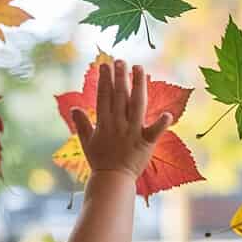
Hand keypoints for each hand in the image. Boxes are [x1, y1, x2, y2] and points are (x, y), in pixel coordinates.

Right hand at [71, 60, 170, 180]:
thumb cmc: (100, 161)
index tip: (105, 65)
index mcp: (104, 123)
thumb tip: (74, 109)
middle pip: (119, 96)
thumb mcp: (87, 142)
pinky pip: (155, 132)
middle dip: (120, 77)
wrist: (112, 180)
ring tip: (139, 69)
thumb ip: (82, 125)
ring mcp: (133, 133)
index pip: (104, 97)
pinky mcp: (146, 143)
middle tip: (121, 61)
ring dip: (138, 86)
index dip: (104, 80)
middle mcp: (119, 125)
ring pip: (136, 105)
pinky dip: (161, 124)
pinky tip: (167, 113)